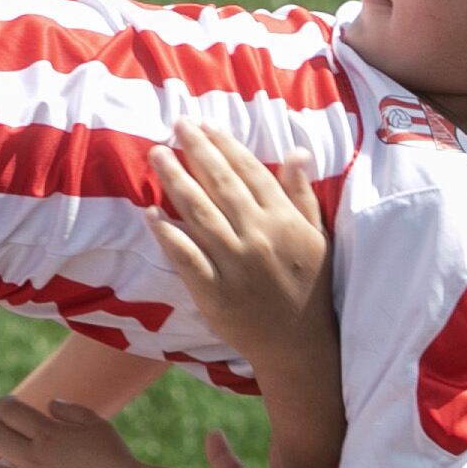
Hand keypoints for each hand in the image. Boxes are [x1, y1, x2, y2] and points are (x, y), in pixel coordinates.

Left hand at [147, 127, 331, 371]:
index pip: (249, 171)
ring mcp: (235, 264)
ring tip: (156, 155)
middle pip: (220, 184)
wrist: (299, 342)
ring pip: (199, 213)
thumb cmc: (310, 285)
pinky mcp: (215, 292)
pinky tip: (150, 213)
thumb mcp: (316, 235)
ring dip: (175, 180)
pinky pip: (186, 257)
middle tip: (175, 125)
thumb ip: (302, 193)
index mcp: (282, 219)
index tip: (204, 124)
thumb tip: (297, 150)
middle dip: (195, 150)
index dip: (225, 145)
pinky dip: (167, 235)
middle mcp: (258, 236)